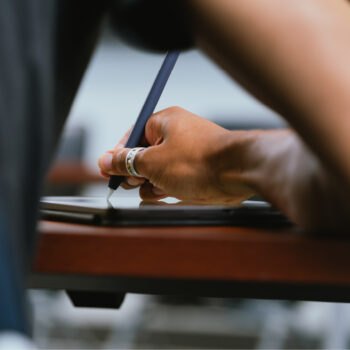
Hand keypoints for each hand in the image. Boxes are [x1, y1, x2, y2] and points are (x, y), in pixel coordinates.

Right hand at [98, 106, 255, 203]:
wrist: (238, 172)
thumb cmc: (199, 161)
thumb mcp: (152, 162)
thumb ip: (126, 162)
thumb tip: (105, 160)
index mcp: (163, 123)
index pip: (132, 137)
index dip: (118, 155)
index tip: (108, 171)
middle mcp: (176, 134)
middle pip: (144, 154)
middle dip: (135, 171)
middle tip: (130, 182)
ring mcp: (187, 152)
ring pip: (158, 169)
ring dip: (150, 182)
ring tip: (152, 188)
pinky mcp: (196, 168)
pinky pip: (173, 177)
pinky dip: (165, 186)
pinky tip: (162, 193)